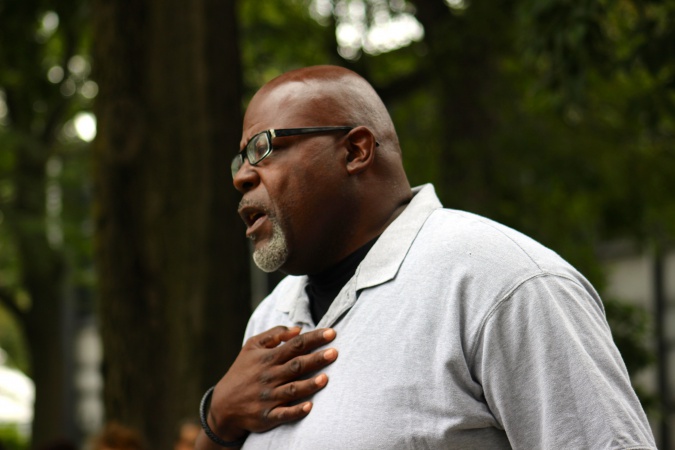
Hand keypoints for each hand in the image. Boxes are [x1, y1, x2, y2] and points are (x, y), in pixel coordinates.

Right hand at [207, 326, 337, 440]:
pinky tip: (310, 406)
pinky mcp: (267, 416)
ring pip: (292, 389)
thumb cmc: (242, 371)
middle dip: (316, 359)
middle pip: (296, 365)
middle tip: (335, 352)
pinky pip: (283, 414)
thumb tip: (298, 329)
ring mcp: (268, 397)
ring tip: (326, 378)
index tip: (331, 332)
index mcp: (267, 358)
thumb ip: (274, 335)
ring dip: (309, 384)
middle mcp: (269, 377)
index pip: (295, 345)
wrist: (223, 405)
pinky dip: (296, 411)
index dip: (314, 338)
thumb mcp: (251, 347)